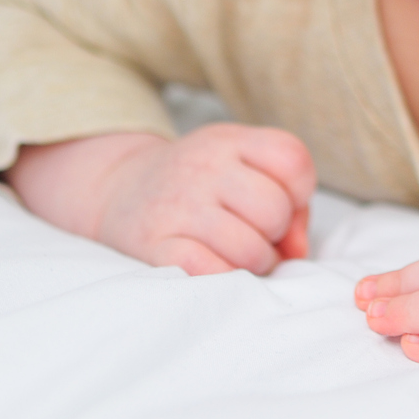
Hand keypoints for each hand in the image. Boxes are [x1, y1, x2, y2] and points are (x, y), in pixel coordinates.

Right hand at [7, 127, 314, 275]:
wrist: (118, 188)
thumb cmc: (197, 183)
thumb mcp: (239, 165)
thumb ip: (287, 200)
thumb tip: (297, 250)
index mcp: (229, 140)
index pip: (292, 159)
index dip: (300, 191)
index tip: (282, 205)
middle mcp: (203, 167)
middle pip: (274, 209)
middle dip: (276, 233)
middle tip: (257, 236)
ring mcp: (177, 205)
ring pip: (250, 249)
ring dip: (255, 263)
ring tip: (240, 256)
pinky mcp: (154, 244)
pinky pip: (208, 270)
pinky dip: (223, 277)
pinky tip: (216, 267)